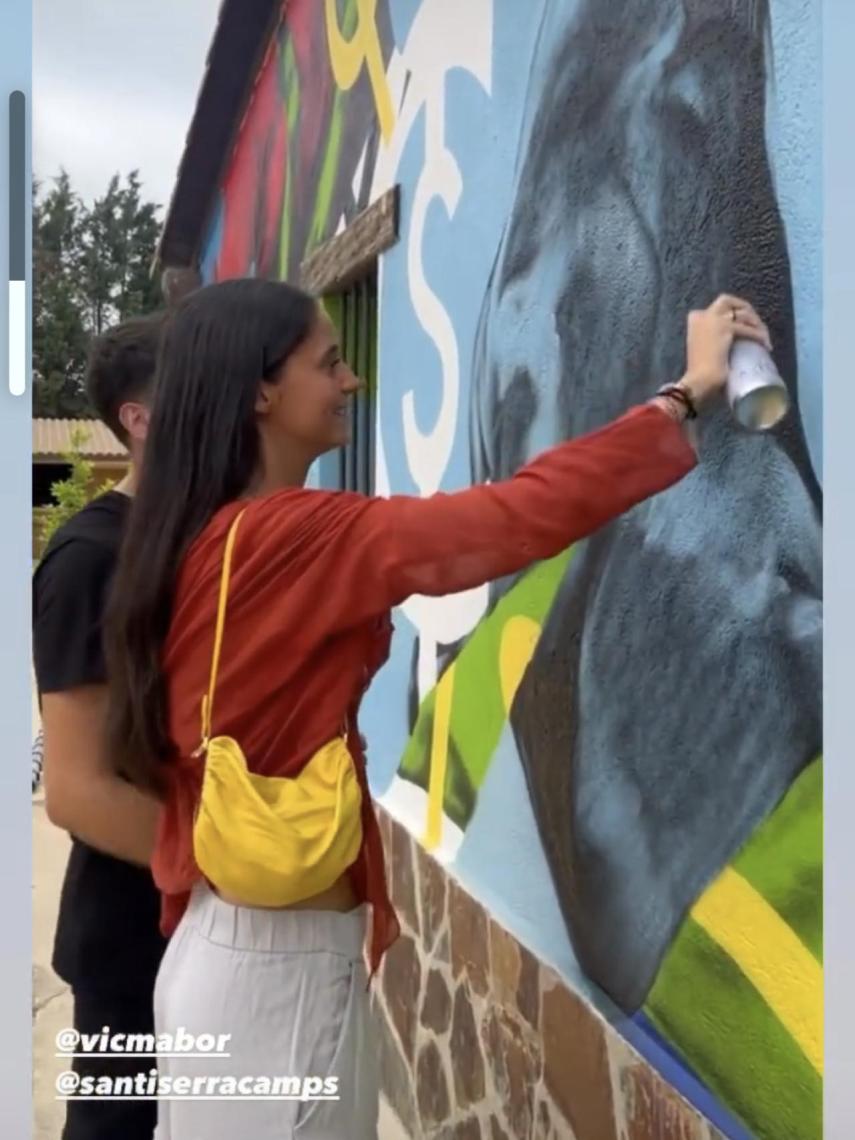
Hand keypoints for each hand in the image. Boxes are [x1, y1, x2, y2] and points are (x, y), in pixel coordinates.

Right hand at [679, 294, 771, 408]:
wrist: (698, 381)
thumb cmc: (699, 372)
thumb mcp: (704, 348)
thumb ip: (713, 338)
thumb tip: (732, 338)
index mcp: (695, 319)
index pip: (718, 307)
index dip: (733, 312)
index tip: (743, 324)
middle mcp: (702, 315)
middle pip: (728, 300)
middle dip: (745, 309)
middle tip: (757, 325)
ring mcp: (713, 320)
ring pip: (741, 312)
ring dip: (756, 323)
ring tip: (764, 337)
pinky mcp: (725, 328)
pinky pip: (748, 329)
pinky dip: (759, 336)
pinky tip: (766, 346)